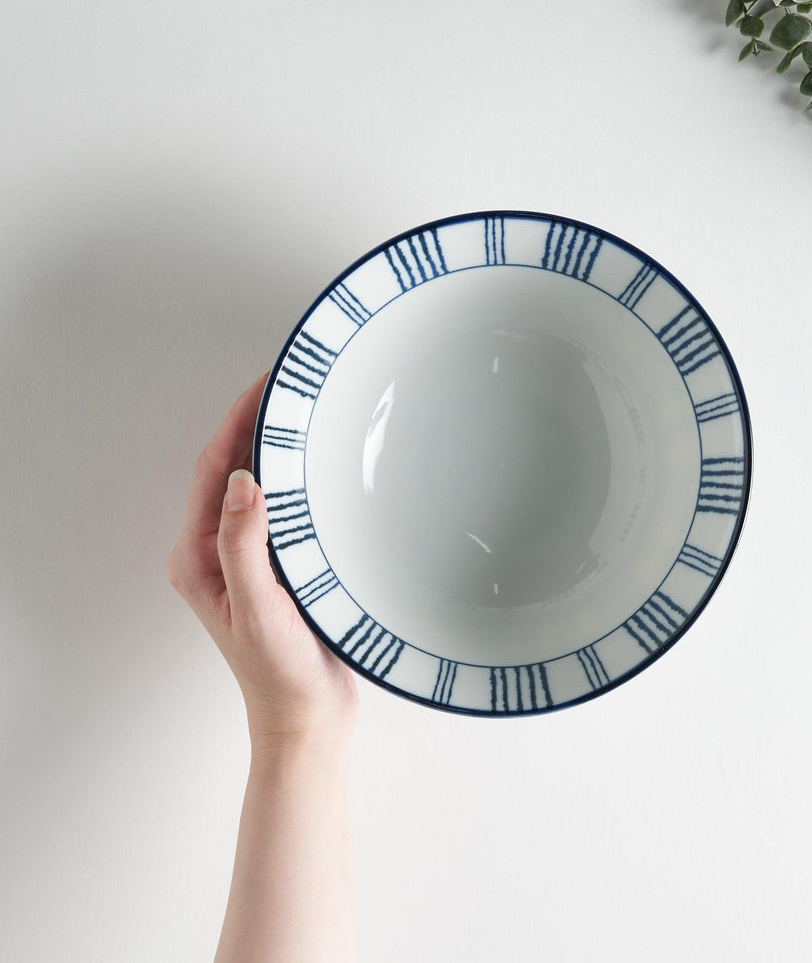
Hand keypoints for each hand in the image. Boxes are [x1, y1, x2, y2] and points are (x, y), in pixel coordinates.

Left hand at [167, 371, 356, 749]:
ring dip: (274, 447)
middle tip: (288, 385)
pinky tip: (321, 465)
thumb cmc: (279, 674)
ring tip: (303, 411)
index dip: (235, 423)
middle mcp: (217, 552)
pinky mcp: (277, 565)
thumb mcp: (258, 608)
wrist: (309, 717)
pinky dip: (296, 478)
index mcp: (198, 557)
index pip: (213, 472)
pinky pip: (282, 507)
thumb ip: (244, 545)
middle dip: (253, 424)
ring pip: (257, 485)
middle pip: (230, 470)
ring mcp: (247, 558)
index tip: (263, 385)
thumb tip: (243, 480)